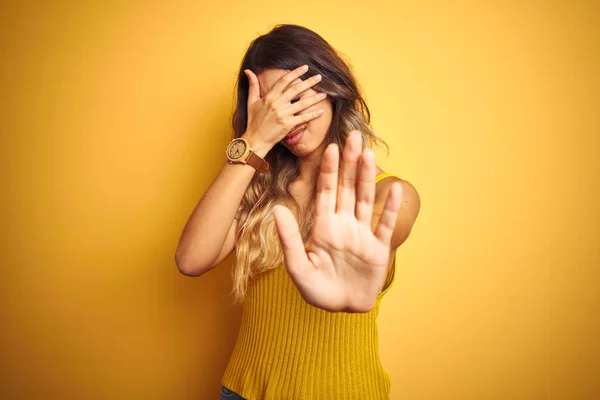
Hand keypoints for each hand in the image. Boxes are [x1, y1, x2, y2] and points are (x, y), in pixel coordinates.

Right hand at [243, 65, 326, 147]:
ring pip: (302, 103)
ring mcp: (283, 114)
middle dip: (308, 82)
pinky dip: (312, 115)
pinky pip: (303, 118)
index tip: (305, 67)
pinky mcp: (288, 125)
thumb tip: (248, 71)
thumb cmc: (253, 121)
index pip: (284, 81)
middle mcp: (277, 104)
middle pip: (296, 90)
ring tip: (324, 94)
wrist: (255, 140)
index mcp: (269, 97)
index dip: (295, 73)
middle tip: (319, 77)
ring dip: (314, 98)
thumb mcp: (251, 102)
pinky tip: (321, 111)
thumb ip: (252, 85)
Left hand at [273, 131, 402, 312]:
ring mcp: (362, 235)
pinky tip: (394, 188)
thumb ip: (289, 238)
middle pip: (347, 188)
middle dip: (350, 163)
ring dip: (367, 177)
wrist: (341, 308)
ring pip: (365, 200)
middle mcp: (344, 225)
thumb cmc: (317, 290)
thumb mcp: (298, 267)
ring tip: (370, 154)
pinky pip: (385, 225)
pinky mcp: (378, 249)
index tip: (331, 148)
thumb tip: (278, 209)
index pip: (326, 191)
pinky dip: (389, 208)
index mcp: (324, 226)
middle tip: (354, 136)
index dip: (329, 170)